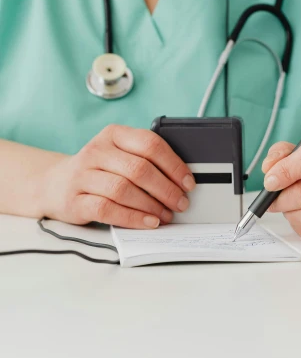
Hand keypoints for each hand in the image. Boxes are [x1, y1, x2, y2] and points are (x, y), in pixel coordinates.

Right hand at [40, 124, 195, 228]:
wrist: (54, 184)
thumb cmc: (98, 170)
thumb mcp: (119, 155)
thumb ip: (145, 159)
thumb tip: (182, 181)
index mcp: (114, 134)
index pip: (150, 144)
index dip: (174, 165)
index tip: (188, 183)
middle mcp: (97, 151)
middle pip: (139, 169)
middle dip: (166, 189)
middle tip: (181, 203)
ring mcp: (83, 175)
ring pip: (123, 189)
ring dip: (151, 205)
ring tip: (166, 215)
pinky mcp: (75, 200)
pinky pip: (107, 209)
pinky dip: (132, 218)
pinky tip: (148, 222)